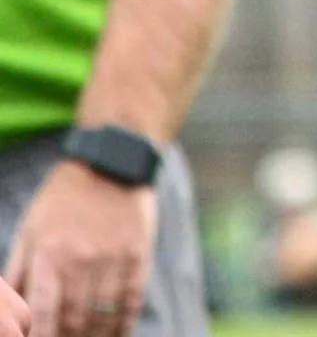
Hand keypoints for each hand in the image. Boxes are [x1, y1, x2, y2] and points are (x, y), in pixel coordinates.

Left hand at [4, 161, 156, 336]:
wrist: (113, 162)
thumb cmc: (63, 200)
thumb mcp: (30, 231)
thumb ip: (16, 275)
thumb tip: (10, 316)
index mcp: (49, 254)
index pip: (42, 313)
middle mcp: (82, 258)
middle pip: (74, 321)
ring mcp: (114, 257)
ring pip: (102, 316)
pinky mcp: (139, 253)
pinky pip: (131, 300)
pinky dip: (123, 325)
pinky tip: (116, 335)